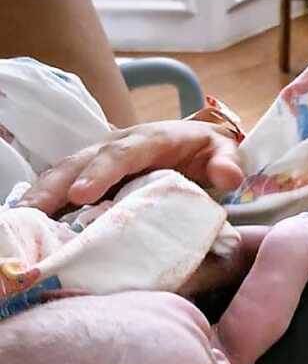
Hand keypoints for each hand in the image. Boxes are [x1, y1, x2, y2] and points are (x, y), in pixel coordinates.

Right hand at [16, 120, 244, 214]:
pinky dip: (47, 202)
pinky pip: (65, 184)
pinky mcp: (92, 172)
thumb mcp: (224, 152)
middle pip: (82, 161)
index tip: (82, 195)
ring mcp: (100, 158)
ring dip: (43, 194)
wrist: (196, 142)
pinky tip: (31, 224)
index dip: (100, 172)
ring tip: (23, 221)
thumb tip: (229, 177)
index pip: (121, 154)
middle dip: (57, 186)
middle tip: (35, 213)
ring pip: (65, 171)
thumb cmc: (208, 151)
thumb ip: (228, 162)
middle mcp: (117, 144)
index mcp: (149, 139)